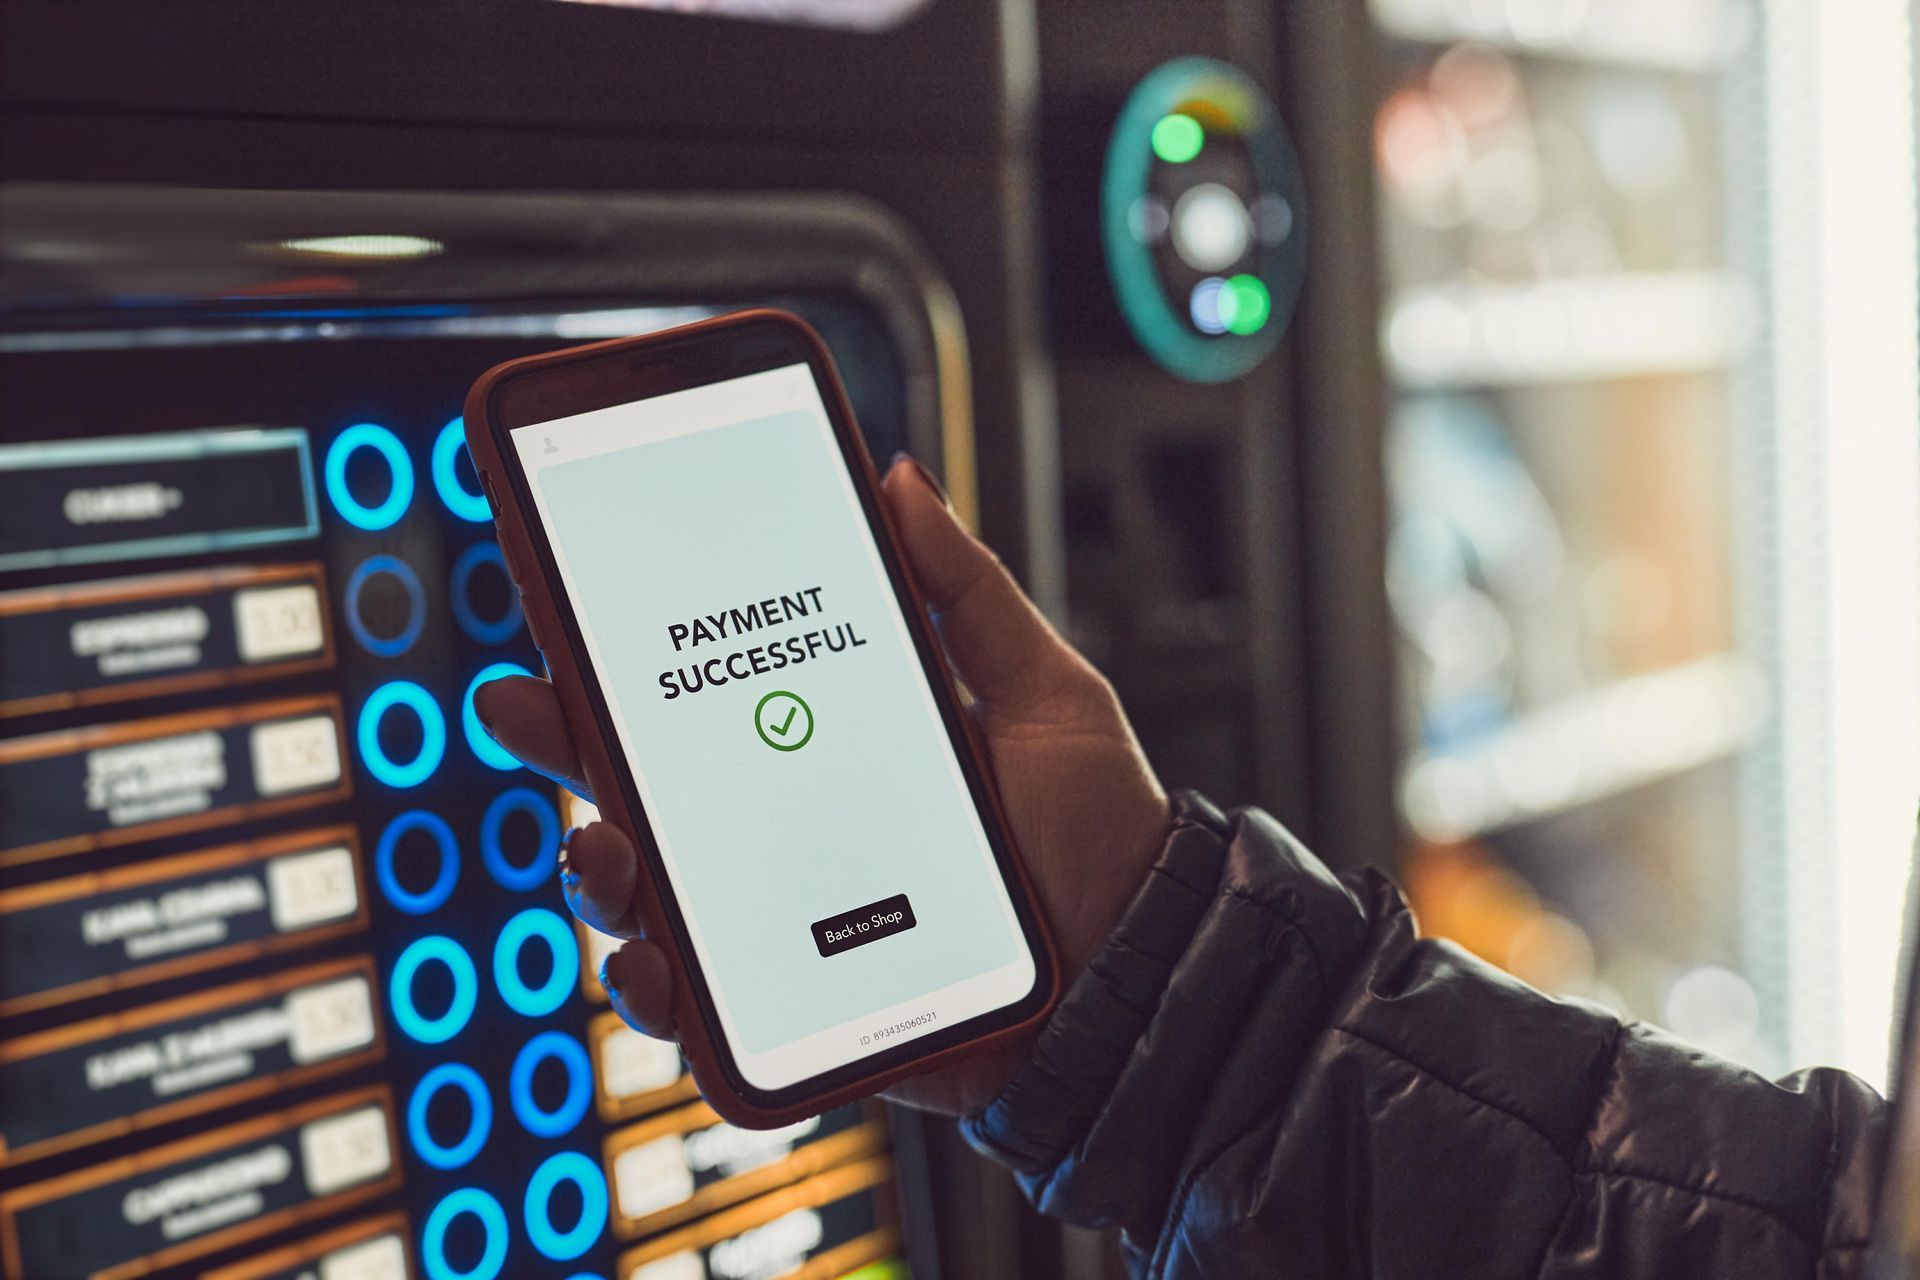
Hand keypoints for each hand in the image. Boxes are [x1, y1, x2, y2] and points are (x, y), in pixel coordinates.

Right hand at [475, 455, 1168, 1115]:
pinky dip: (655, 988)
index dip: (629, 652)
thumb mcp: (1043, 687)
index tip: (568, 596)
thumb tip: (899, 478)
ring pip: (650, 895)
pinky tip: (653, 960)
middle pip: (648, 784)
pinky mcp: (799, 1006)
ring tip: (602, 848)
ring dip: (596, 868)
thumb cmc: (1097, 830)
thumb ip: (965, 590)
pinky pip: (701, 1005)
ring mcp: (785, 919)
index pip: (709, 690)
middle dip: (567, 743)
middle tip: (524, 704)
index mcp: (831, 743)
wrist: (1140, 968)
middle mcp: (791, 827)